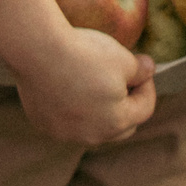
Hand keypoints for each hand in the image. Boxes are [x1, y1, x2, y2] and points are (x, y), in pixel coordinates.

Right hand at [13, 26, 154, 145]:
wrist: (37, 50)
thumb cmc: (84, 54)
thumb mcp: (123, 58)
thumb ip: (141, 70)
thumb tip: (149, 70)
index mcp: (117, 122)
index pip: (145, 108)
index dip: (147, 86)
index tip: (142, 69)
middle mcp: (92, 135)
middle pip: (121, 126)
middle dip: (126, 105)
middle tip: (123, 81)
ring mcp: (65, 133)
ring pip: (93, 127)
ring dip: (99, 112)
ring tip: (94, 86)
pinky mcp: (43, 124)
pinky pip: (66, 122)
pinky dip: (72, 110)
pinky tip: (68, 88)